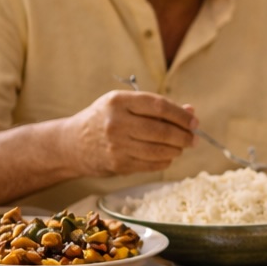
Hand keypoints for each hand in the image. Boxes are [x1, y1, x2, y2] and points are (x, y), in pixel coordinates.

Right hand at [66, 91, 195, 177]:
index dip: (181, 115)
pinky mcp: (117, 164)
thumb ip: (157, 107)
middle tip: (194, 138)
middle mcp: (116, 123)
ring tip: (181, 147)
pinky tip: (167, 156)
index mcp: (118, 101)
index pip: (159, 107)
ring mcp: (116, 145)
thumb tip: (191, 112)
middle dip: (184, 136)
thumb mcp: (125, 104)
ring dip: (177, 150)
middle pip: (162, 130)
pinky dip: (165, 161)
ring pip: (159, 150)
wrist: (71, 144)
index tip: (194, 121)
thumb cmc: (104, 119)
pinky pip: (151, 164)